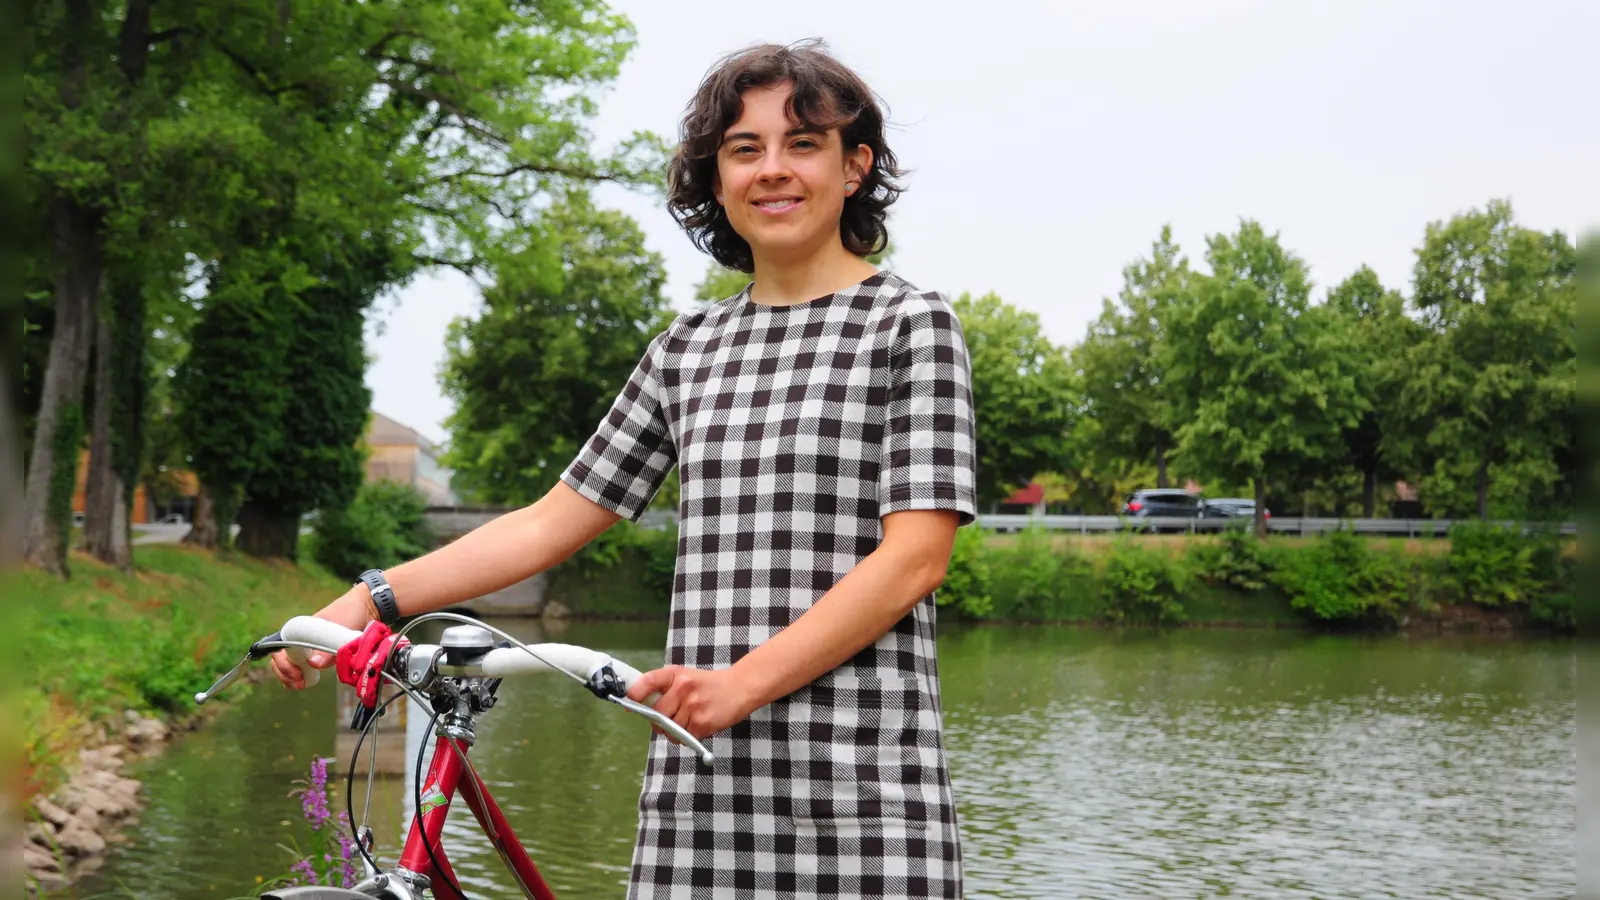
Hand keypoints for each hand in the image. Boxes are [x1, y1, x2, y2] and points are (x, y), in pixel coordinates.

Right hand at [271, 588, 377, 689]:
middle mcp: (301, 638)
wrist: (366, 608)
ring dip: (290, 677)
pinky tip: (301, 684)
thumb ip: (327, 647)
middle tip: (299, 683)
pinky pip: (303, 666)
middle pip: (281, 658)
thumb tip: (313, 664)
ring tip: (300, 685)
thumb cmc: (349, 612)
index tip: (297, 673)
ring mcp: (309, 646)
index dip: (283, 664)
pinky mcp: (319, 653)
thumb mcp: (339, 627)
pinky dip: (298, 676)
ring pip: (289, 664)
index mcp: (300, 630)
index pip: (280, 649)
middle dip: (285, 673)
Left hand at [626, 665, 756, 740]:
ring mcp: (693, 706)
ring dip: (675, 731)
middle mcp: (682, 688)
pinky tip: (697, 726)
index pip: (646, 682)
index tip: (629, 704)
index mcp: (674, 674)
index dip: (634, 695)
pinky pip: (684, 737)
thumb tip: (632, 703)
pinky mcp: (703, 722)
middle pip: (657, 714)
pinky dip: (687, 737)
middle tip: (671, 718)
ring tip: (689, 720)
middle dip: (660, 721)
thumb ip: (662, 688)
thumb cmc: (707, 685)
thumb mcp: (684, 677)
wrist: (740, 687)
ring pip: (670, 729)